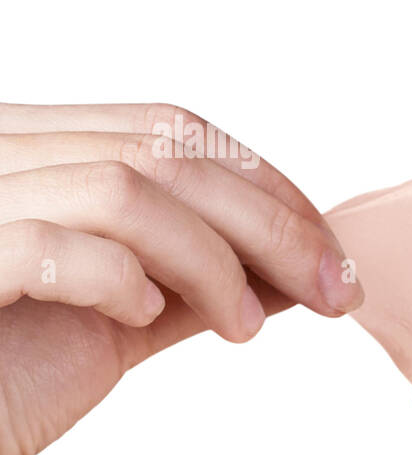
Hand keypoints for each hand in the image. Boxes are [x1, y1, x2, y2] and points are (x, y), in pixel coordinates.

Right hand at [0, 101, 361, 454]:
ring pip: (125, 186)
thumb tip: (294, 272)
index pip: (170, 128)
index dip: (266, 183)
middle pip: (166, 148)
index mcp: (33, 154)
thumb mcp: (111, 323)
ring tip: (244, 326)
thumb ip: (191, 285)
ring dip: (214, 260)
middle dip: (274, 220)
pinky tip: (140, 316)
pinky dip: (120, 277)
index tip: (332, 252)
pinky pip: (53, 244)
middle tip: (336, 289)